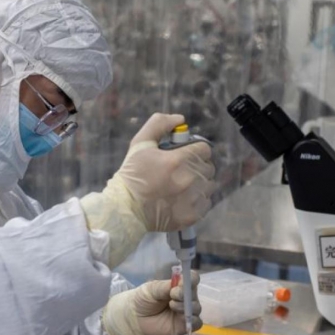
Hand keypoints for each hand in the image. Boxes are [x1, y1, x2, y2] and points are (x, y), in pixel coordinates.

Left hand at [102, 271, 201, 334]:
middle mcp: (186, 298)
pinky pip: (197, 323)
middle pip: (195, 293)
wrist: (135, 317)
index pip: (193, 279)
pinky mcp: (185, 325)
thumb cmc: (144, 299)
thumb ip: (165, 287)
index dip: (191, 279)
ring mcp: (186, 312)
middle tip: (172, 295)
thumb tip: (178, 285)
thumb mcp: (152, 289)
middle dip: (185, 294)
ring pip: (197, 308)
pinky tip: (182, 318)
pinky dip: (193, 320)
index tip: (181, 283)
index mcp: (179, 285)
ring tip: (172, 305)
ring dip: (186, 306)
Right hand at [118, 114, 215, 230]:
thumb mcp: (140, 143)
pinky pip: (206, 203)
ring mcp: (191, 199)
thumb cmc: (132, 174)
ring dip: (199, 183)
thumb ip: (159, 124)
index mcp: (177, 160)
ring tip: (183, 185)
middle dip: (197, 165)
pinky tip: (183, 199)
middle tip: (181, 170)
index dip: (196, 149)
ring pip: (209, 185)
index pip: (204, 149)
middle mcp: (188, 179)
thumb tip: (180, 119)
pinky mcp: (192, 216)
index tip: (186, 154)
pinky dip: (198, 200)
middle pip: (208, 167)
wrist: (125, 208)